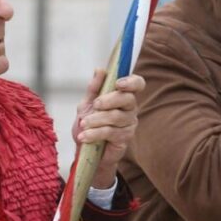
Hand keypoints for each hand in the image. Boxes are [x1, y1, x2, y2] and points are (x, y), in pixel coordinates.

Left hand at [72, 69, 142, 187]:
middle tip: (95, 104)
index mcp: (123, 96)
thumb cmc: (88, 125)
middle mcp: (130, 109)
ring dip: (96, 119)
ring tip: (83, 124)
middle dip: (109, 100)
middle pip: (127, 98)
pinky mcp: (124, 138)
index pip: (137, 84)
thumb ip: (93, 88)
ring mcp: (129, 124)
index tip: (118, 83)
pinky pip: (111, 132)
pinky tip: (84, 136)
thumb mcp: (86, 105)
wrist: (84, 151)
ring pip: (116, 116)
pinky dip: (94, 133)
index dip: (131, 81)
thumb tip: (100, 69)